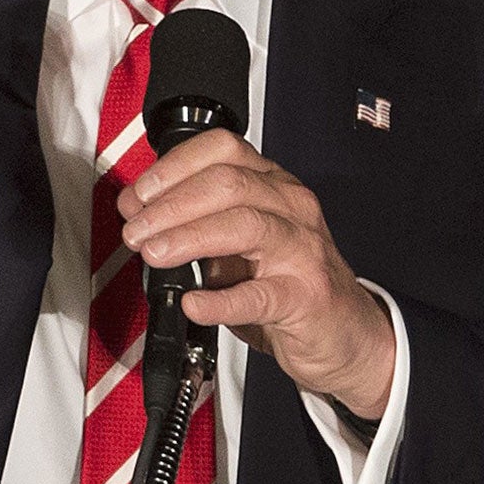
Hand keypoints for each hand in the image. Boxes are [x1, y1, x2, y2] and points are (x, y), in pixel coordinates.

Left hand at [117, 128, 394, 418]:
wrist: (347, 334)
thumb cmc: (290, 284)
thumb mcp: (238, 245)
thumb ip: (194, 223)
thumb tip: (137, 211)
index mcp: (272, 186)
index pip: (223, 149)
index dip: (173, 166)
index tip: (138, 195)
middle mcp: (291, 208)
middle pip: (228, 184)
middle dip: (171, 204)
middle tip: (136, 230)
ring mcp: (303, 250)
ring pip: (245, 225)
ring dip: (190, 237)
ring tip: (155, 254)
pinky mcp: (307, 297)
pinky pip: (261, 294)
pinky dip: (221, 300)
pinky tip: (194, 304)